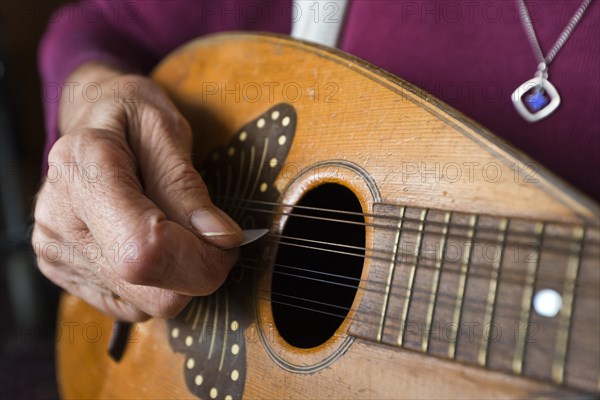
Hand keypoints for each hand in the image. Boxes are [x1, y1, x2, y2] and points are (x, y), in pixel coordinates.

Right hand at [32, 63, 242, 320]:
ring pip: (141, 304)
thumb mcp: (166, 131)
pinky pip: (128, 306)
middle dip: (195, 273)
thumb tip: (222, 239)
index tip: (227, 244)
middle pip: (144, 286)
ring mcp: (56, 249)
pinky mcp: (62, 270)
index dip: (198, 261)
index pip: (143, 249)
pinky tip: (151, 245)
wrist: (91, 118)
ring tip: (175, 232)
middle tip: (211, 240)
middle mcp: (59, 217)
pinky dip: (154, 284)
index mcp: (83, 168)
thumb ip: (189, 187)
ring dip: (176, 278)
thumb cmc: (131, 117)